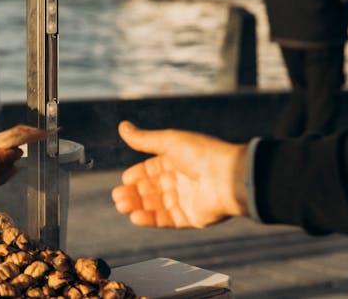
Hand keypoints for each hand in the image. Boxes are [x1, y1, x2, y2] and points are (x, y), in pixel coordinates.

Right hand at [111, 121, 247, 228]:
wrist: (229, 177)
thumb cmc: (201, 154)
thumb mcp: (169, 141)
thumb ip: (144, 139)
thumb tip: (122, 126)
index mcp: (176, 161)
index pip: (151, 170)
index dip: (137, 175)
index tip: (125, 179)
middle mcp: (180, 181)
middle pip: (151, 189)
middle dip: (133, 193)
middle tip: (117, 197)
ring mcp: (185, 200)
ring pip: (155, 205)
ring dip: (137, 206)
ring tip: (121, 205)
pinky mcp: (191, 217)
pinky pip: (167, 220)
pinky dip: (150, 219)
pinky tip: (135, 217)